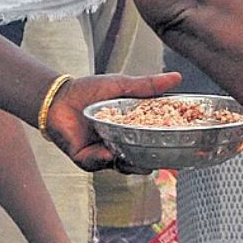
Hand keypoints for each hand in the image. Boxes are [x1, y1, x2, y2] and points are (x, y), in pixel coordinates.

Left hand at [44, 72, 181, 171]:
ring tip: (139, 158)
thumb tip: (177, 77)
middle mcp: (123, 142)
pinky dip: (104, 159)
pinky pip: (99, 164)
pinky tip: (109, 152)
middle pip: (144, 157)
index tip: (183, 142)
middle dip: (154, 159)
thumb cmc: (90, 90)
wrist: (59, 97)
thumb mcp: (123, 85)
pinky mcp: (87, 158)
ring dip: (132, 162)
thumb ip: (148, 86)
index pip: (156, 138)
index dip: (169, 142)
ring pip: (124, 165)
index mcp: (135, 127)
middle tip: (164, 157)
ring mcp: (106, 152)